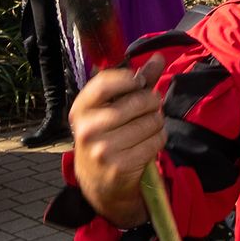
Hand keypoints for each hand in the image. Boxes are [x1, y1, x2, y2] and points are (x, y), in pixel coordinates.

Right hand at [69, 53, 165, 224]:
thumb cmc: (108, 136)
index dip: (129, 78)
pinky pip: (155, 141)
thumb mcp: (112, 109)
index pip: (105, 83)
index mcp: (80, 110)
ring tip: (148, 127)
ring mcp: (103, 149)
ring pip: (150, 121)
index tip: (139, 82)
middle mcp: (87, 129)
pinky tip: (149, 143)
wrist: (99, 183)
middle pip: (137, 101)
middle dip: (152, 102)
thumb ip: (135, 82)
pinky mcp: (120, 166)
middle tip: (149, 108)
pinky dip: (159, 139)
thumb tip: (158, 57)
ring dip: (157, 122)